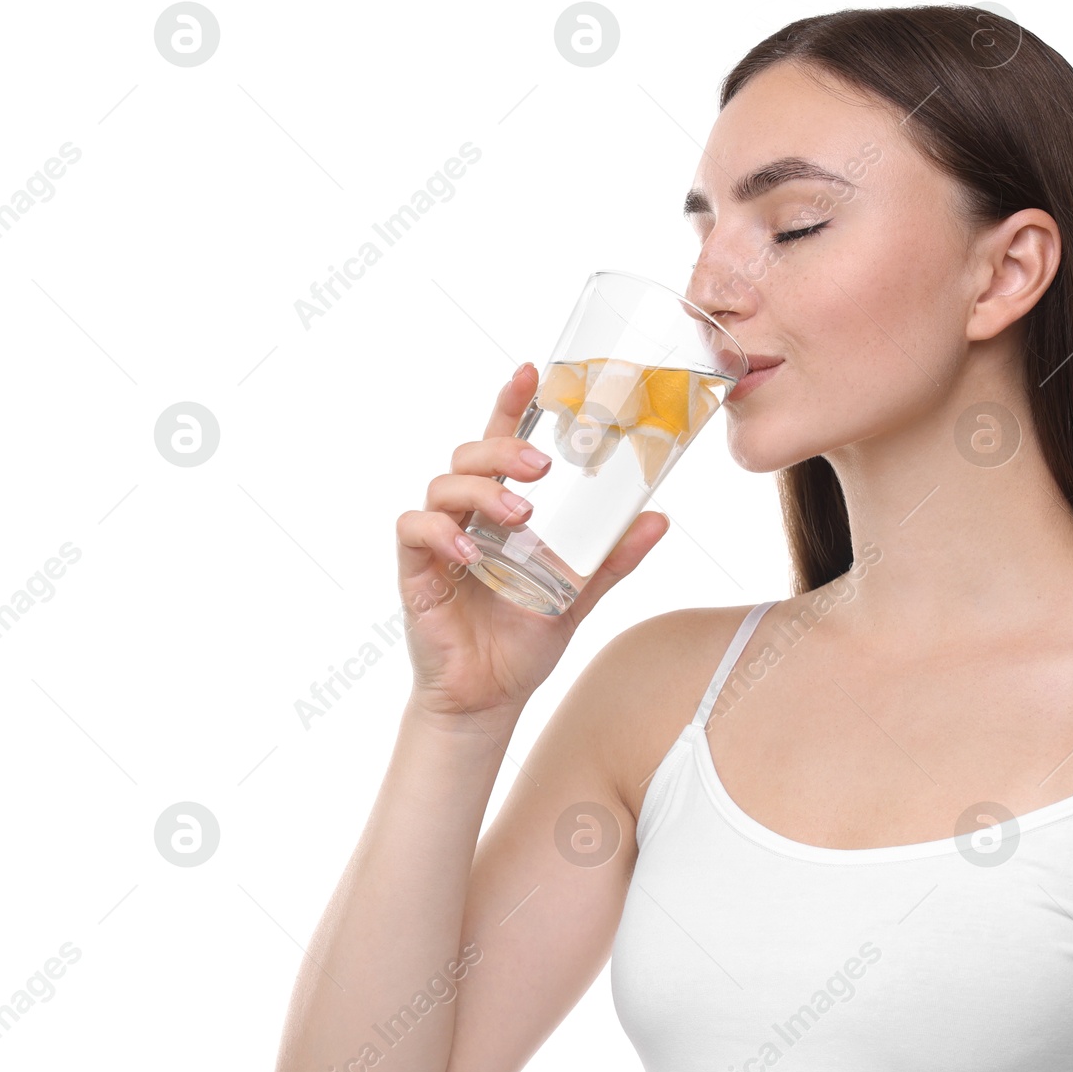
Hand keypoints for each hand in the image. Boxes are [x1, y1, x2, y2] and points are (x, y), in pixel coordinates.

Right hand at [394, 363, 669, 724]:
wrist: (489, 698)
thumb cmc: (523, 642)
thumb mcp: (579, 594)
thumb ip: (613, 557)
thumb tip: (658, 519)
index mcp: (500, 513)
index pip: (500, 446)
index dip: (511, 407)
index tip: (532, 373)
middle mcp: (466, 518)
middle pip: (469, 455)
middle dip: (503, 449)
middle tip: (543, 467)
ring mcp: (437, 542)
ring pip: (442, 485)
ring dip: (483, 490)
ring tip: (521, 515)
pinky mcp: (414, 571)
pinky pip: (414, 531)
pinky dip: (442, 533)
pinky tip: (473, 552)